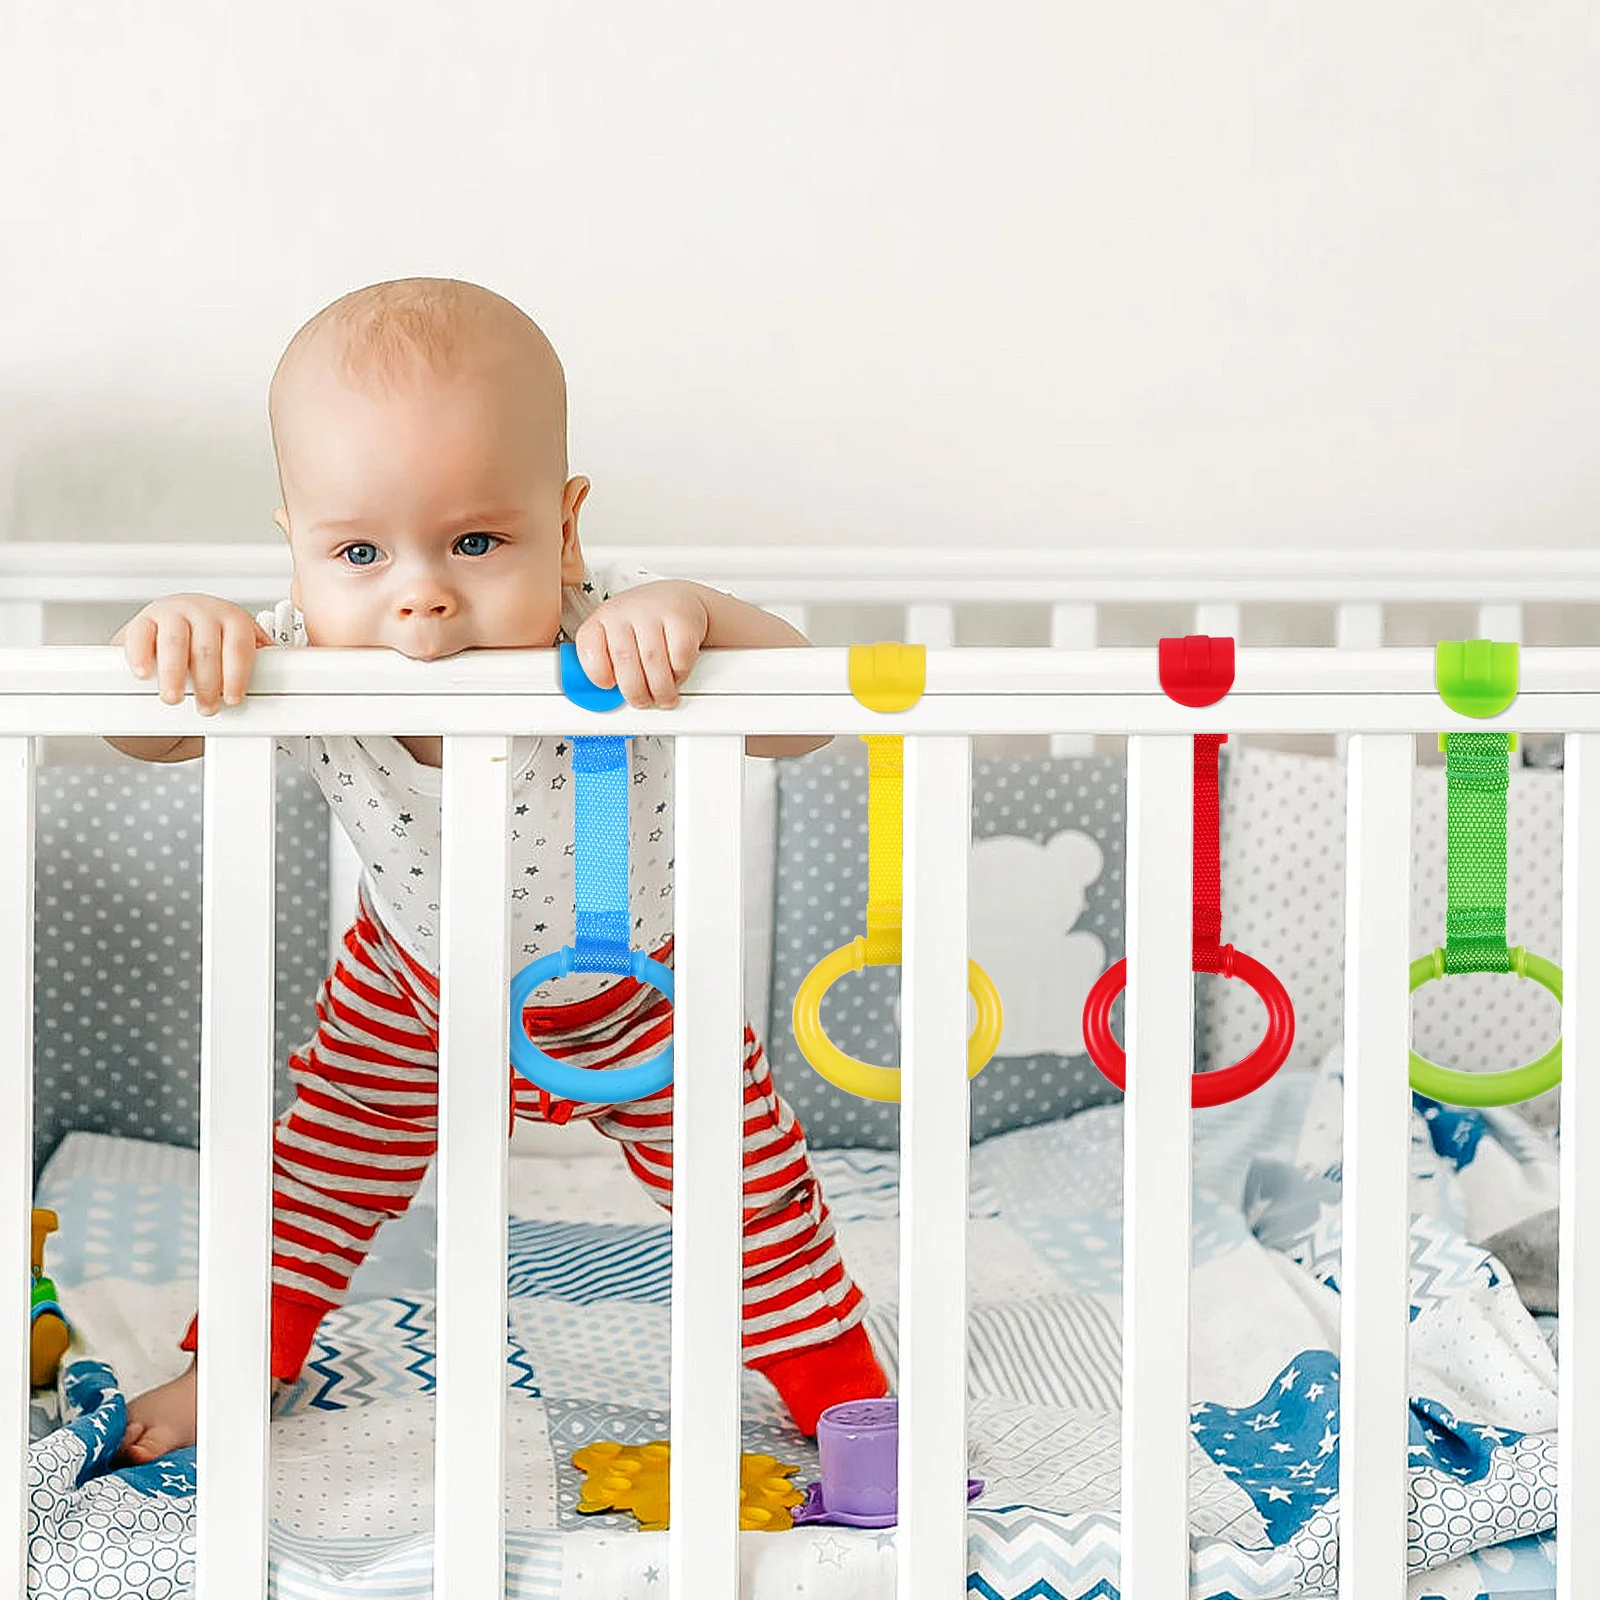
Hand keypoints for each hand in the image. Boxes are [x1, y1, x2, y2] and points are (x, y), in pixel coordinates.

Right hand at [116, 594, 272, 715]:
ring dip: (174, 673)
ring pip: (175, 642)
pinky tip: (144, 673)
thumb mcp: (235, 649)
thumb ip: (256, 664)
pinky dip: (140, 655)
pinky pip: (141, 635)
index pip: (239, 647)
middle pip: (207, 648)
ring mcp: (172, 613)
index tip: (232, 698)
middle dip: (207, 682)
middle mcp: (203, 612)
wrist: (174, 624)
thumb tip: (281, 685)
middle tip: (206, 707)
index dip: (236, 675)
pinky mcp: (144, 620)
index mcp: (233, 618)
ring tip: (174, 697)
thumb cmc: (211, 642)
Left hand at [573, 582, 710, 708]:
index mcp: (602, 618)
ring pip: (653, 661)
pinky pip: (679, 657)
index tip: (608, 686)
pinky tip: (677, 674)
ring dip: (660, 689)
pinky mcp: (681, 618)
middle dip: (635, 691)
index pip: (588, 647)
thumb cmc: (644, 624)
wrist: (679, 599)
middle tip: (643, 701)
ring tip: (662, 696)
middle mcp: (624, 611)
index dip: (596, 673)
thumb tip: (602, 698)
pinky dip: (679, 673)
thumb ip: (608, 663)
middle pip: (624, 660)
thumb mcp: (617, 636)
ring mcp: (653, 612)